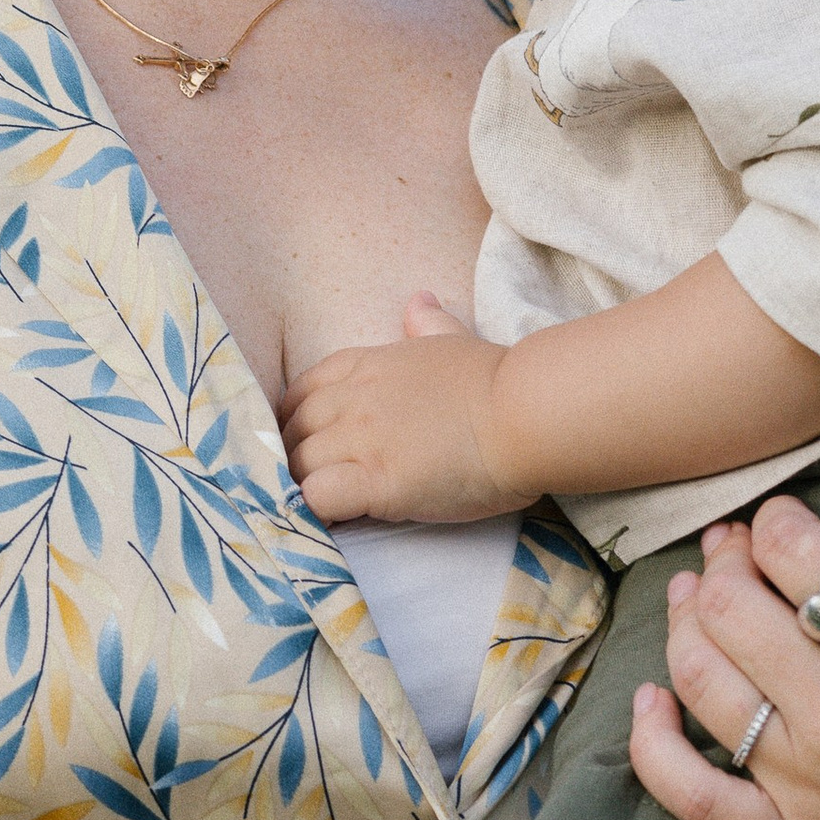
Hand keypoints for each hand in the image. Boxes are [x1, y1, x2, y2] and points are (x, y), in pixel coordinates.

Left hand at [281, 295, 517, 522]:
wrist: (527, 414)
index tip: (308, 441)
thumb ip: (429, 323)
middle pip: (292, 430)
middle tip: (312, 482)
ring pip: (297, 464)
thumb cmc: (499, 381)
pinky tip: (335, 519)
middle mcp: (355, 399)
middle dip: (293, 457)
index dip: (296, 419)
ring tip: (322, 508)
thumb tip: (419, 300)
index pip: (303, 390)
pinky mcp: (377, 482)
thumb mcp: (455, 340)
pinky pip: (317, 497)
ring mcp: (362, 440)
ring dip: (303, 486)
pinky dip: (315, 510)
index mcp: (369, 365)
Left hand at [624, 482, 819, 819]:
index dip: (776, 522)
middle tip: (733, 552)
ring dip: (685, 625)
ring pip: (701, 682)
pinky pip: (691, 798)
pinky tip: (649, 701)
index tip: (783, 523)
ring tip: (697, 599)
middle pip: (733, 609)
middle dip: (724, 562)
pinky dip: (652, 745)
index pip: (792, 552)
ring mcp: (818, 795)